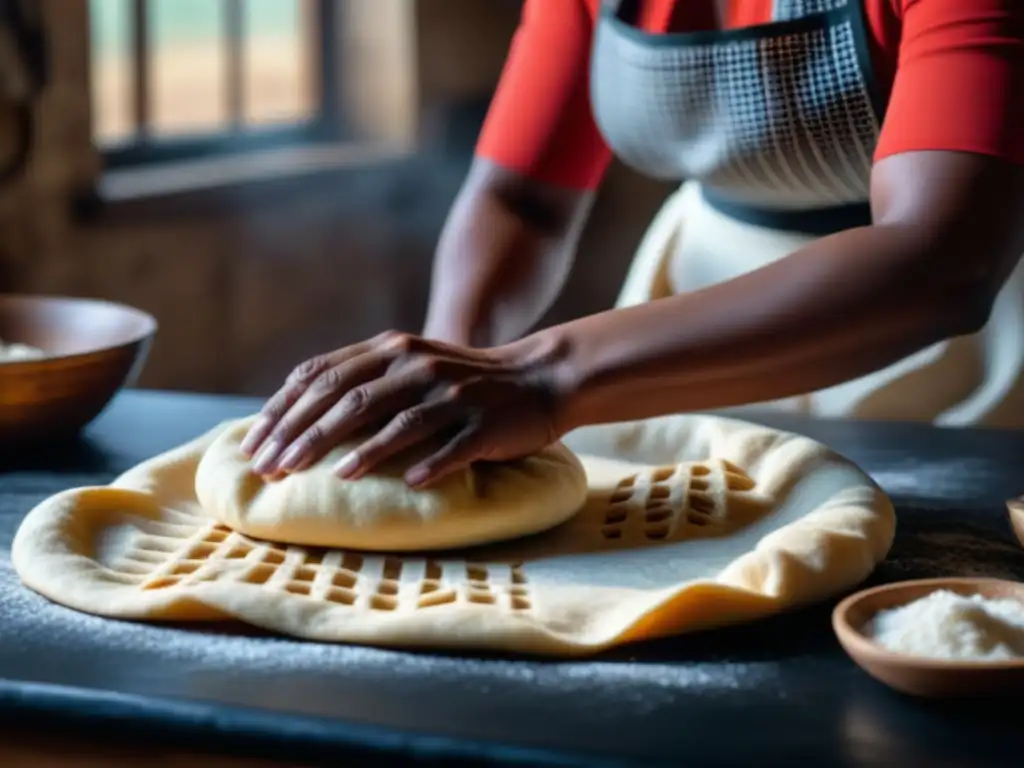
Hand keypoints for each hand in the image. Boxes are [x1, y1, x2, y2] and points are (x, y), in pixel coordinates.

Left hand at [240, 330, 570, 486]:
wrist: (538, 378)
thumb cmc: (463, 380)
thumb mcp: (410, 364)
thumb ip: (363, 378)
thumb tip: (298, 414)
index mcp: (392, 349)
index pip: (323, 375)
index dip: (283, 409)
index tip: (253, 442)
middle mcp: (417, 365)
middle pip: (350, 399)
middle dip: (304, 436)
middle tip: (271, 470)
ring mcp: (452, 394)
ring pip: (396, 421)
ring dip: (359, 452)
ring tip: (328, 478)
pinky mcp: (483, 423)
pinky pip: (450, 445)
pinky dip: (426, 464)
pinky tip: (404, 485)